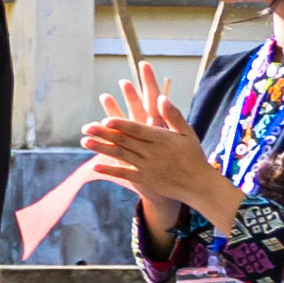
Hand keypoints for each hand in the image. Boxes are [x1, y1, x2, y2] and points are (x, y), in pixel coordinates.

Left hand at [76, 67, 221, 227]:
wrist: (199, 186)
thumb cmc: (193, 156)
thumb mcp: (187, 133)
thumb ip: (173, 115)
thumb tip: (162, 97)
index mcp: (163, 139)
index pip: (139, 130)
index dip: (122, 125)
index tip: (106, 120)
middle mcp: (153, 153)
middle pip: (125, 141)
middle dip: (104, 134)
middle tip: (86, 127)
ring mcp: (148, 167)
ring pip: (122, 156)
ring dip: (102, 148)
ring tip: (84, 141)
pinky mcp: (145, 180)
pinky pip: (125, 174)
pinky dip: (110, 170)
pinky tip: (94, 165)